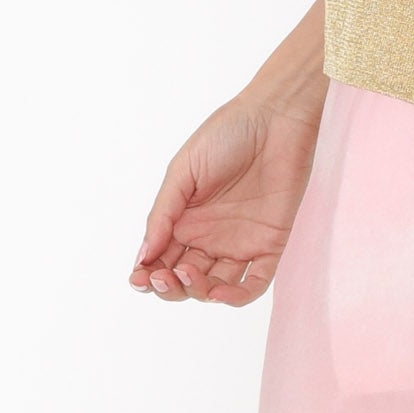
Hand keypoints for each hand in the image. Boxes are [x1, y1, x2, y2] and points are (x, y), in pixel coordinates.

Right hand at [128, 89, 323, 306]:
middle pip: (184, 280)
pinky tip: (219, 292)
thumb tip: (143, 256)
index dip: (147, 276)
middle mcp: (210, 236)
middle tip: (163, 275)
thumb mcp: (184, 169)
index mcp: (186, 219)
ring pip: (215, 287)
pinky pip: (254, 282)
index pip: (161, 260)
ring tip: (188, 274)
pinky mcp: (270, 243)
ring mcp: (240, 242)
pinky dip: (237, 296)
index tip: (138, 277)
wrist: (276, 116)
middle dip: (169, 287)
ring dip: (197, 292)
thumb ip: (164, 212)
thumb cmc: (227, 133)